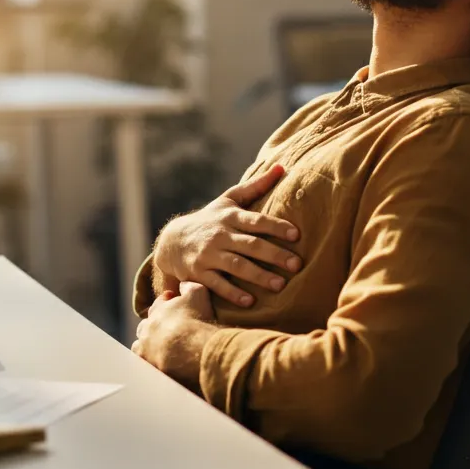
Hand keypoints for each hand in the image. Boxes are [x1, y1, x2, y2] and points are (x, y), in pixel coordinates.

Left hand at [132, 282, 215, 388]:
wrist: (192, 347)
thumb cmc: (196, 319)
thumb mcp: (198, 293)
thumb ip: (189, 286)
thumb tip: (183, 284)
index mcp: (159, 309)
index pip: (159, 303)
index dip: (166, 302)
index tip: (172, 302)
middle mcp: (149, 326)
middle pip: (147, 324)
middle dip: (154, 324)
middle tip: (166, 328)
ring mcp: (145, 345)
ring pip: (140, 343)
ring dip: (147, 343)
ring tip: (158, 347)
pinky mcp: (147, 362)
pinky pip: (141, 360)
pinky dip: (146, 359)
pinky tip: (155, 361)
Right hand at [153, 164, 300, 307]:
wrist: (173, 240)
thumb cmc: (210, 219)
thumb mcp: (228, 200)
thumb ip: (255, 186)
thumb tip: (282, 167)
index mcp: (230, 217)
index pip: (256, 220)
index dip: (276, 226)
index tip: (296, 234)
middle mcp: (220, 235)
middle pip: (250, 245)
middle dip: (274, 254)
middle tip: (297, 264)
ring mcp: (208, 255)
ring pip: (236, 266)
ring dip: (258, 276)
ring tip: (280, 285)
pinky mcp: (199, 273)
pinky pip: (217, 284)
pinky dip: (232, 293)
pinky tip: (250, 302)